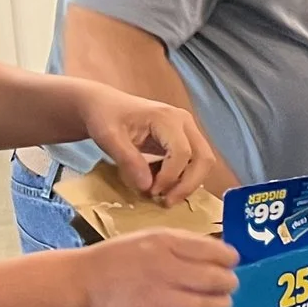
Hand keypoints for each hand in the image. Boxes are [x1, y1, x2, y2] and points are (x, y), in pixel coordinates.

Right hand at [78, 230, 238, 306]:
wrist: (86, 281)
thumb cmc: (122, 256)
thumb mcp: (153, 236)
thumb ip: (185, 243)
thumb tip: (222, 254)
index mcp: (166, 243)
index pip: (214, 251)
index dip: (230, 259)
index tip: (231, 262)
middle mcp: (164, 269)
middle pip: (215, 280)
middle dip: (229, 283)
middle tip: (227, 285)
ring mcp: (157, 297)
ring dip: (221, 306)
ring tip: (219, 304)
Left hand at [79, 87, 212, 203]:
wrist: (104, 104)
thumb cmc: (105, 117)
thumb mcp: (108, 137)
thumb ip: (128, 160)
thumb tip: (147, 187)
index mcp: (168, 118)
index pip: (182, 153)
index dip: (170, 177)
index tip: (150, 192)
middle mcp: (184, 122)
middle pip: (203, 158)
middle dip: (188, 185)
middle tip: (166, 202)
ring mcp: (187, 129)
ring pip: (203, 162)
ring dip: (188, 183)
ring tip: (164, 196)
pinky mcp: (184, 138)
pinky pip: (195, 162)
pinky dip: (184, 178)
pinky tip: (163, 185)